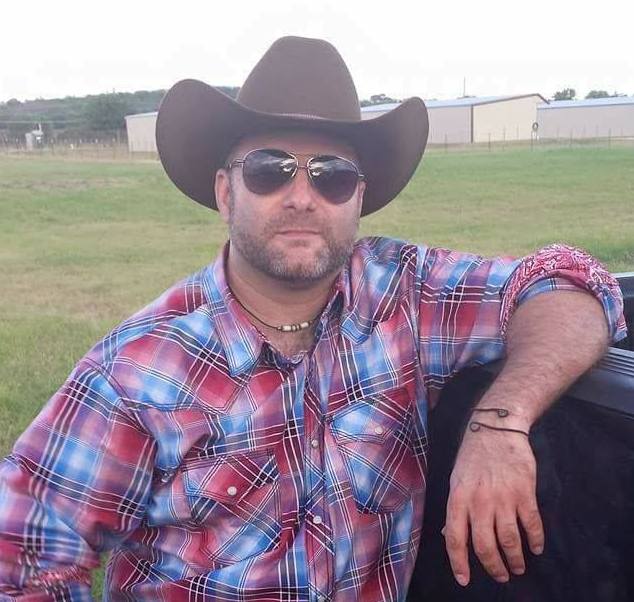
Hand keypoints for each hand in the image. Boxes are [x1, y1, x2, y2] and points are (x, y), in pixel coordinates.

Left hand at [443, 423, 543, 585]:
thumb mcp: (455, 479)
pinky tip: (536, 547)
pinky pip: (532, 524)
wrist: (495, 429)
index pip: (455, 538)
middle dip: (493, 567)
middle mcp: (479, 501)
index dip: (459, 563)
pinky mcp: (524, 492)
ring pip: (509, 540)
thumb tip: (448, 534)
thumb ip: (454, 508)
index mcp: (458, 498)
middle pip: (485, 546)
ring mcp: (503, 498)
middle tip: (500, 575)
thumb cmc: (472, 456)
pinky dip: (536, 540)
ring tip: (517, 567)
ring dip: (514, 559)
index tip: (464, 580)